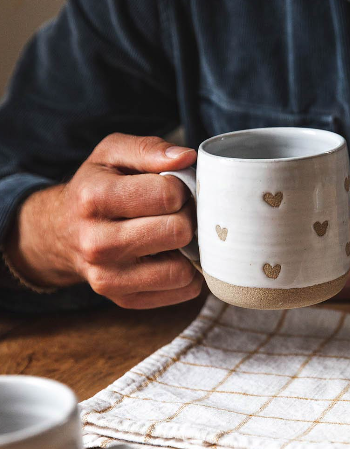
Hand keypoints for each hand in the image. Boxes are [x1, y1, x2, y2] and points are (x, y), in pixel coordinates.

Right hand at [4, 133, 203, 308]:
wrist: (61, 232)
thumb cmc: (96, 187)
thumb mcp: (112, 154)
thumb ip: (149, 149)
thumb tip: (186, 158)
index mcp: (94, 198)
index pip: (167, 194)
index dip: (181, 188)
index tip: (173, 189)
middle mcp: (96, 243)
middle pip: (178, 231)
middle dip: (187, 217)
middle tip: (179, 212)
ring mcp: (108, 277)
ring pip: (182, 270)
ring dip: (189, 250)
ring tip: (174, 235)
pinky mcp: (124, 299)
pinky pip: (182, 291)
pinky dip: (187, 273)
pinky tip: (171, 256)